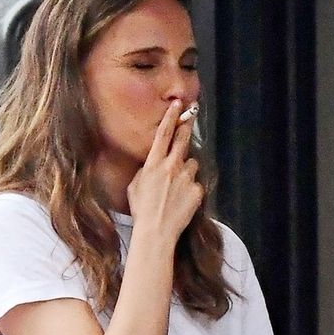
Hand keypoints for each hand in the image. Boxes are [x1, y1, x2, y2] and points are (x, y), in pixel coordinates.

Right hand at [127, 99, 203, 243]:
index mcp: (153, 163)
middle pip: (183, 140)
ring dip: (187, 169)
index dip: (171, 117)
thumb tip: (155, 163)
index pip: (163, 134)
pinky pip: (197, 183)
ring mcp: (186, 177)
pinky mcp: (198, 190)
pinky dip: (192, 189)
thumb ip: (147, 169)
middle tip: (192, 114)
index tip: (177, 104)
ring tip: (178, 185)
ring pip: (192, 164)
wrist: (156, 230)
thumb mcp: (136, 185)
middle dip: (187, 126)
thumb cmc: (142, 209)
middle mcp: (172, 166)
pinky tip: (183, 200)